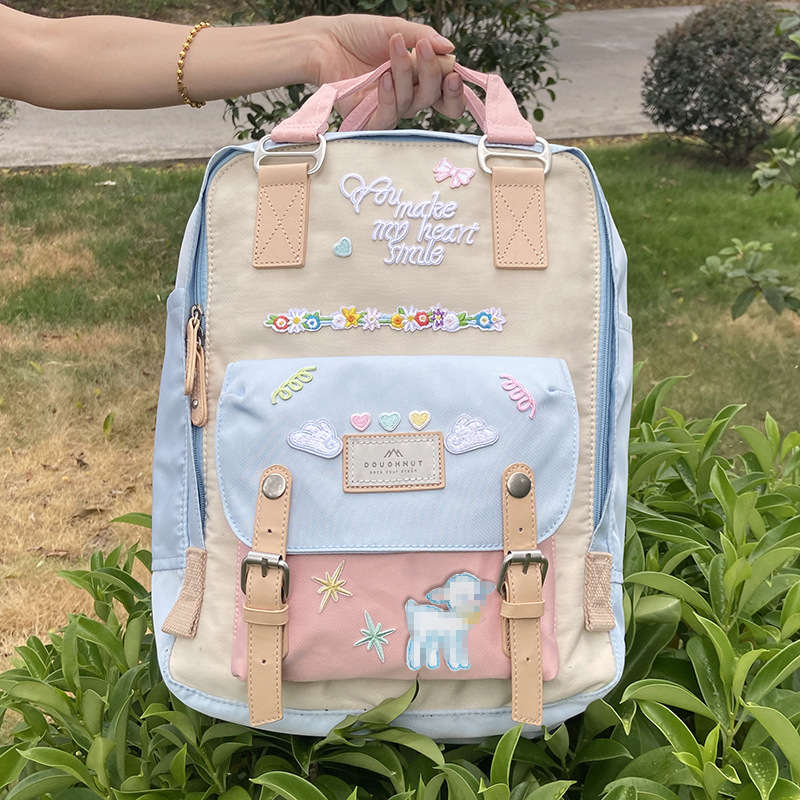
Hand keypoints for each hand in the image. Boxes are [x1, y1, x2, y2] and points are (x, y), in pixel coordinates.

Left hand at [302, 15, 465, 128]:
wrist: (325, 41)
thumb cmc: (357, 35)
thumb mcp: (396, 28)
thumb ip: (423, 37)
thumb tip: (450, 49)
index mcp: (418, 77)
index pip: (445, 94)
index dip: (454, 91)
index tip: (454, 74)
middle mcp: (407, 95)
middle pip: (432, 98)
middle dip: (432, 73)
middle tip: (423, 48)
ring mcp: (389, 108)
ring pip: (411, 104)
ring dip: (406, 74)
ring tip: (393, 49)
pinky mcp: (369, 119)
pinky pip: (387, 118)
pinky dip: (389, 97)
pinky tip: (384, 78)